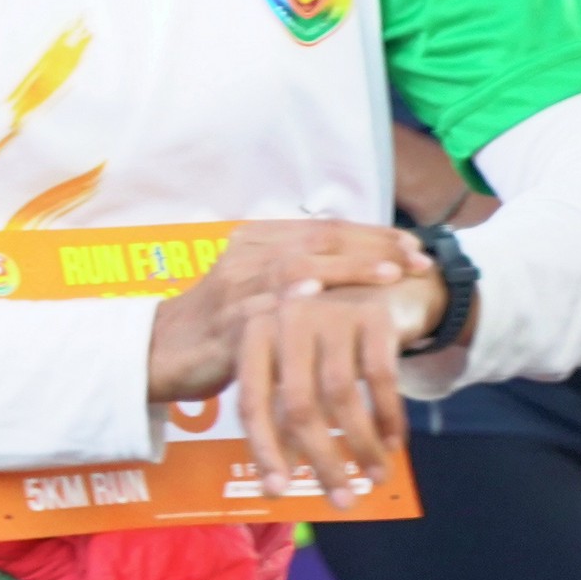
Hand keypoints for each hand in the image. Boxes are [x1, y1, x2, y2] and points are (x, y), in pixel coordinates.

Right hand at [145, 221, 426, 402]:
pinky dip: (292, 299)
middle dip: (374, 247)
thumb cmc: (220, 323)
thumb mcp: (258, 286)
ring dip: (347, 268)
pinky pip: (262, 309)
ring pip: (297, 266)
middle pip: (318, 240)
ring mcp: (235, 288)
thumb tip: (355, 262)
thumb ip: (298, 270)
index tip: (415, 246)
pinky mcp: (225, 323)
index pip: (326, 227)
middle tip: (418, 259)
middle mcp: (247, 255)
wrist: (162, 352)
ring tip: (388, 273)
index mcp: (258, 239)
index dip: (374, 233)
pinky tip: (318, 296)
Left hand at [231, 281, 426, 509]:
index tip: (279, 492)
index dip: (265, 451)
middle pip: (297, 405)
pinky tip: (394, 445)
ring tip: (376, 478)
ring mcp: (329, 311)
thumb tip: (278, 481)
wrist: (381, 282)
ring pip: (340, 396)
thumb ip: (281, 416)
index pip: (252, 402)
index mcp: (255, 332)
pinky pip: (379, 378)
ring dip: (361, 446)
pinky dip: (388, 417)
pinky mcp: (373, 313)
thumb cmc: (327, 338)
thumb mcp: (296, 368)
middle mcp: (286, 317)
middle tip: (342, 501)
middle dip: (321, 460)